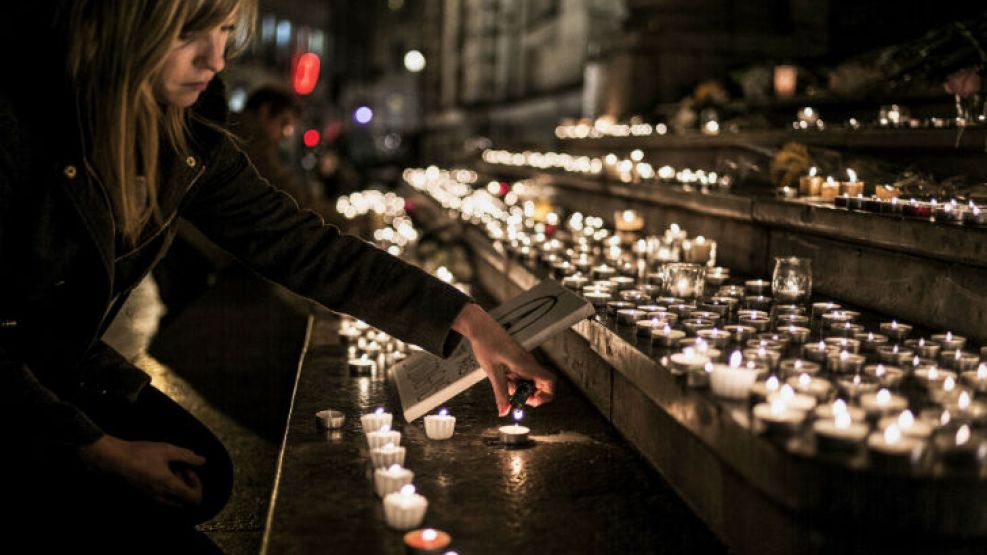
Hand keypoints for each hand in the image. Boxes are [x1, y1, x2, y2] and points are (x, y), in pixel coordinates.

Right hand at [79, 434, 205, 508]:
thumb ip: (187, 456)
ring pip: (172, 504)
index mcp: (169, 487)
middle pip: (185, 504)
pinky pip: (160, 502)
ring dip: (175, 490)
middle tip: (179, 470)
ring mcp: (150, 502)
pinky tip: (156, 475)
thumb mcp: (167, 450)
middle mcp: (161, 499)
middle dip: (187, 487)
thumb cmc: (139, 453)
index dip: (198, 485)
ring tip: (167, 471)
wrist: (111, 460)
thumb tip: (203, 461)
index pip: (195, 499)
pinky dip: (164, 492)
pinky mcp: (141, 500)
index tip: (189, 471)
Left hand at [452, 302, 555, 415]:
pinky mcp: (517, 360)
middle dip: (528, 394)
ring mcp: (523, 361)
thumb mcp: (492, 372)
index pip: (549, 381)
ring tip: (503, 381)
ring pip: (528, 381)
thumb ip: (500, 393)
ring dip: (518, 388)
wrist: (480, 327)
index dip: (546, 395)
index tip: (531, 401)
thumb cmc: (487, 344)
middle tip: (512, 396)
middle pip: (539, 385)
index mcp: (526, 365)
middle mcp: (528, 363)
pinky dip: (513, 380)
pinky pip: (521, 375)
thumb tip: (504, 412)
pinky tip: (501, 376)